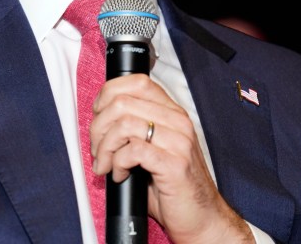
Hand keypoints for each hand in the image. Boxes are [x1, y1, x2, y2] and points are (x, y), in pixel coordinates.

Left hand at [91, 74, 252, 242]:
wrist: (202, 219)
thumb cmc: (172, 187)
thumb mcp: (152, 149)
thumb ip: (132, 129)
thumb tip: (99, 119)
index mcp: (172, 113)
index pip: (136, 82)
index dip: (108, 95)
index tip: (98, 115)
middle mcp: (178, 122)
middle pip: (122, 102)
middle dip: (99, 127)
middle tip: (98, 150)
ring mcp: (179, 142)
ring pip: (124, 124)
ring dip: (105, 147)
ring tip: (106, 164)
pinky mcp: (174, 164)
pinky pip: (133, 150)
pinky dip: (118, 163)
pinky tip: (120, 174)